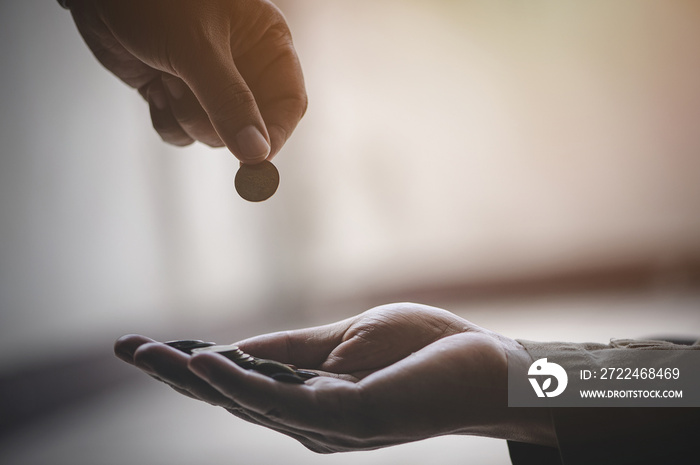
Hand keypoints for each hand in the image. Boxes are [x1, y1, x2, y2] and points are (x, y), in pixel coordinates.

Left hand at [67, 0, 306, 161]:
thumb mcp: (196, 47)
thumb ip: (229, 101)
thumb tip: (257, 154)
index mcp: (266, 44)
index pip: (289, 103)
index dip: (275, 133)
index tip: (256, 160)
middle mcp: (244, 66)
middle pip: (252, 127)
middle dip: (216, 122)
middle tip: (184, 94)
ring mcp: (209, 83)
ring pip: (216, 134)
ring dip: (187, 118)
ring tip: (166, 78)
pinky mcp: (178, 94)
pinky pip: (184, 132)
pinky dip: (167, 121)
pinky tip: (153, 87)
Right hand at [115, 303, 554, 452]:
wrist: (486, 366)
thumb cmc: (422, 349)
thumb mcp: (346, 337)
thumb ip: (290, 348)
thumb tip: (232, 344)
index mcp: (308, 397)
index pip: (239, 381)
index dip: (191, 365)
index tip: (146, 345)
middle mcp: (308, 419)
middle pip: (230, 396)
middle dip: (175, 375)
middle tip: (126, 348)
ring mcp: (326, 423)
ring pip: (245, 401)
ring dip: (194, 377)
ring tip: (150, 353)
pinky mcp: (347, 417)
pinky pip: (281, 400)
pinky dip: (239, 381)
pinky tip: (206, 360)